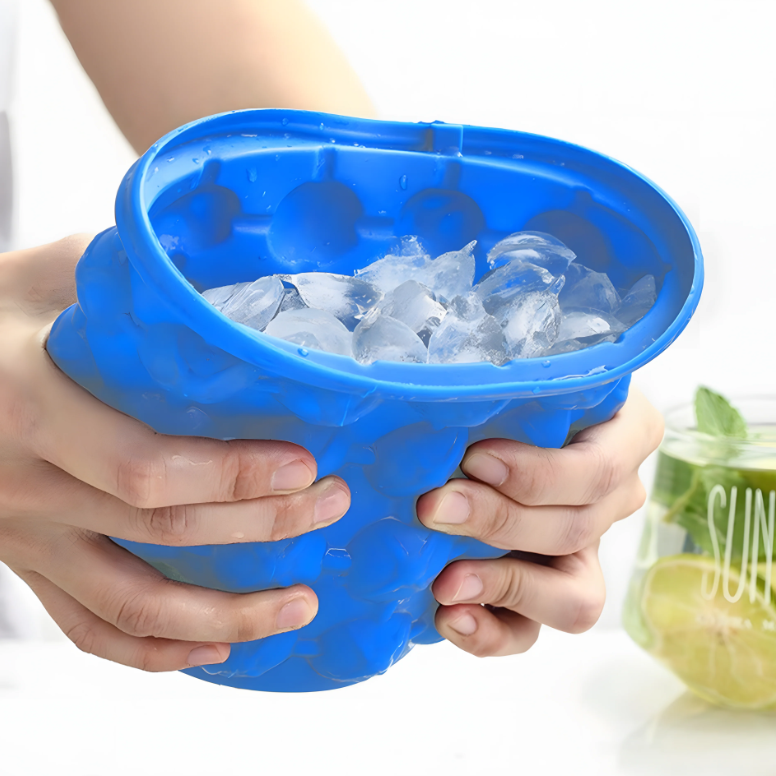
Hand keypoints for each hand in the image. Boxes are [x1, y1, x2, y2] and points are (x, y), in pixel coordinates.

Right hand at [0, 236, 349, 670]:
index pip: (143, 465)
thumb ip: (133, 281)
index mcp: (29, 406)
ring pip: (132, 604)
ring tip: (302, 606)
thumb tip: (233, 273)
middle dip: (260, 527)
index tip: (304, 465)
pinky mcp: (23, 562)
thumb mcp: (54, 272)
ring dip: (226, 615)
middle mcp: (22, 484)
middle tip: (333, 506)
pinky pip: (87, 627)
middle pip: (160, 530)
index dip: (231, 475)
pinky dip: (154, 650)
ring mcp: (20, 536)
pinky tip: (215, 647)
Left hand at [417, 387, 661, 656]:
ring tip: (446, 581)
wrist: (487, 420)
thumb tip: (444, 397)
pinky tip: (449, 615)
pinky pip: (535, 630)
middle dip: (498, 523)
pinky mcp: (549, 588)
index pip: (598, 471)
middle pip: (575, 530)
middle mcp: (616, 495)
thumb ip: (501, 383)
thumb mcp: (512, 370)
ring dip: (504, 586)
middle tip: (433, 508)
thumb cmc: (505, 383)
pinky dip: (492, 632)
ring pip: (574, 597)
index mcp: (625, 433)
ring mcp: (588, 548)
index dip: (538, 475)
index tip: (473, 458)